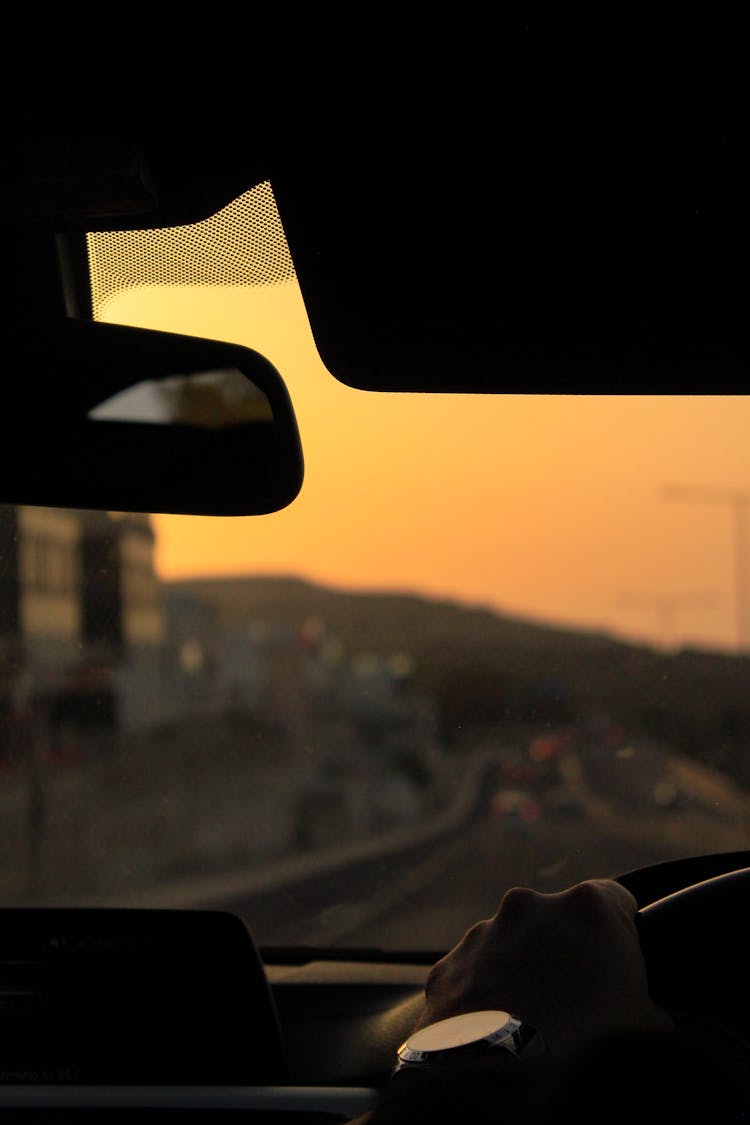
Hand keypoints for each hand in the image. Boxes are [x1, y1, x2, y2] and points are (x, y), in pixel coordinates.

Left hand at [413, 878, 673, 1057]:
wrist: (497, 1081)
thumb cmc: (587, 1046)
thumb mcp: (648, 1025)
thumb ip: (647, 1002)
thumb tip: (652, 1018)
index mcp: (587, 906)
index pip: (616, 901)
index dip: (621, 934)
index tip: (620, 966)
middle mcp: (529, 905)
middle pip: (557, 922)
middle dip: (565, 953)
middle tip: (578, 1003)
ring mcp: (482, 933)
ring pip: (510, 947)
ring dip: (522, 974)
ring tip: (534, 1026)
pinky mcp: (447, 966)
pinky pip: (473, 977)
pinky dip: (484, 998)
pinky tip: (497, 1035)